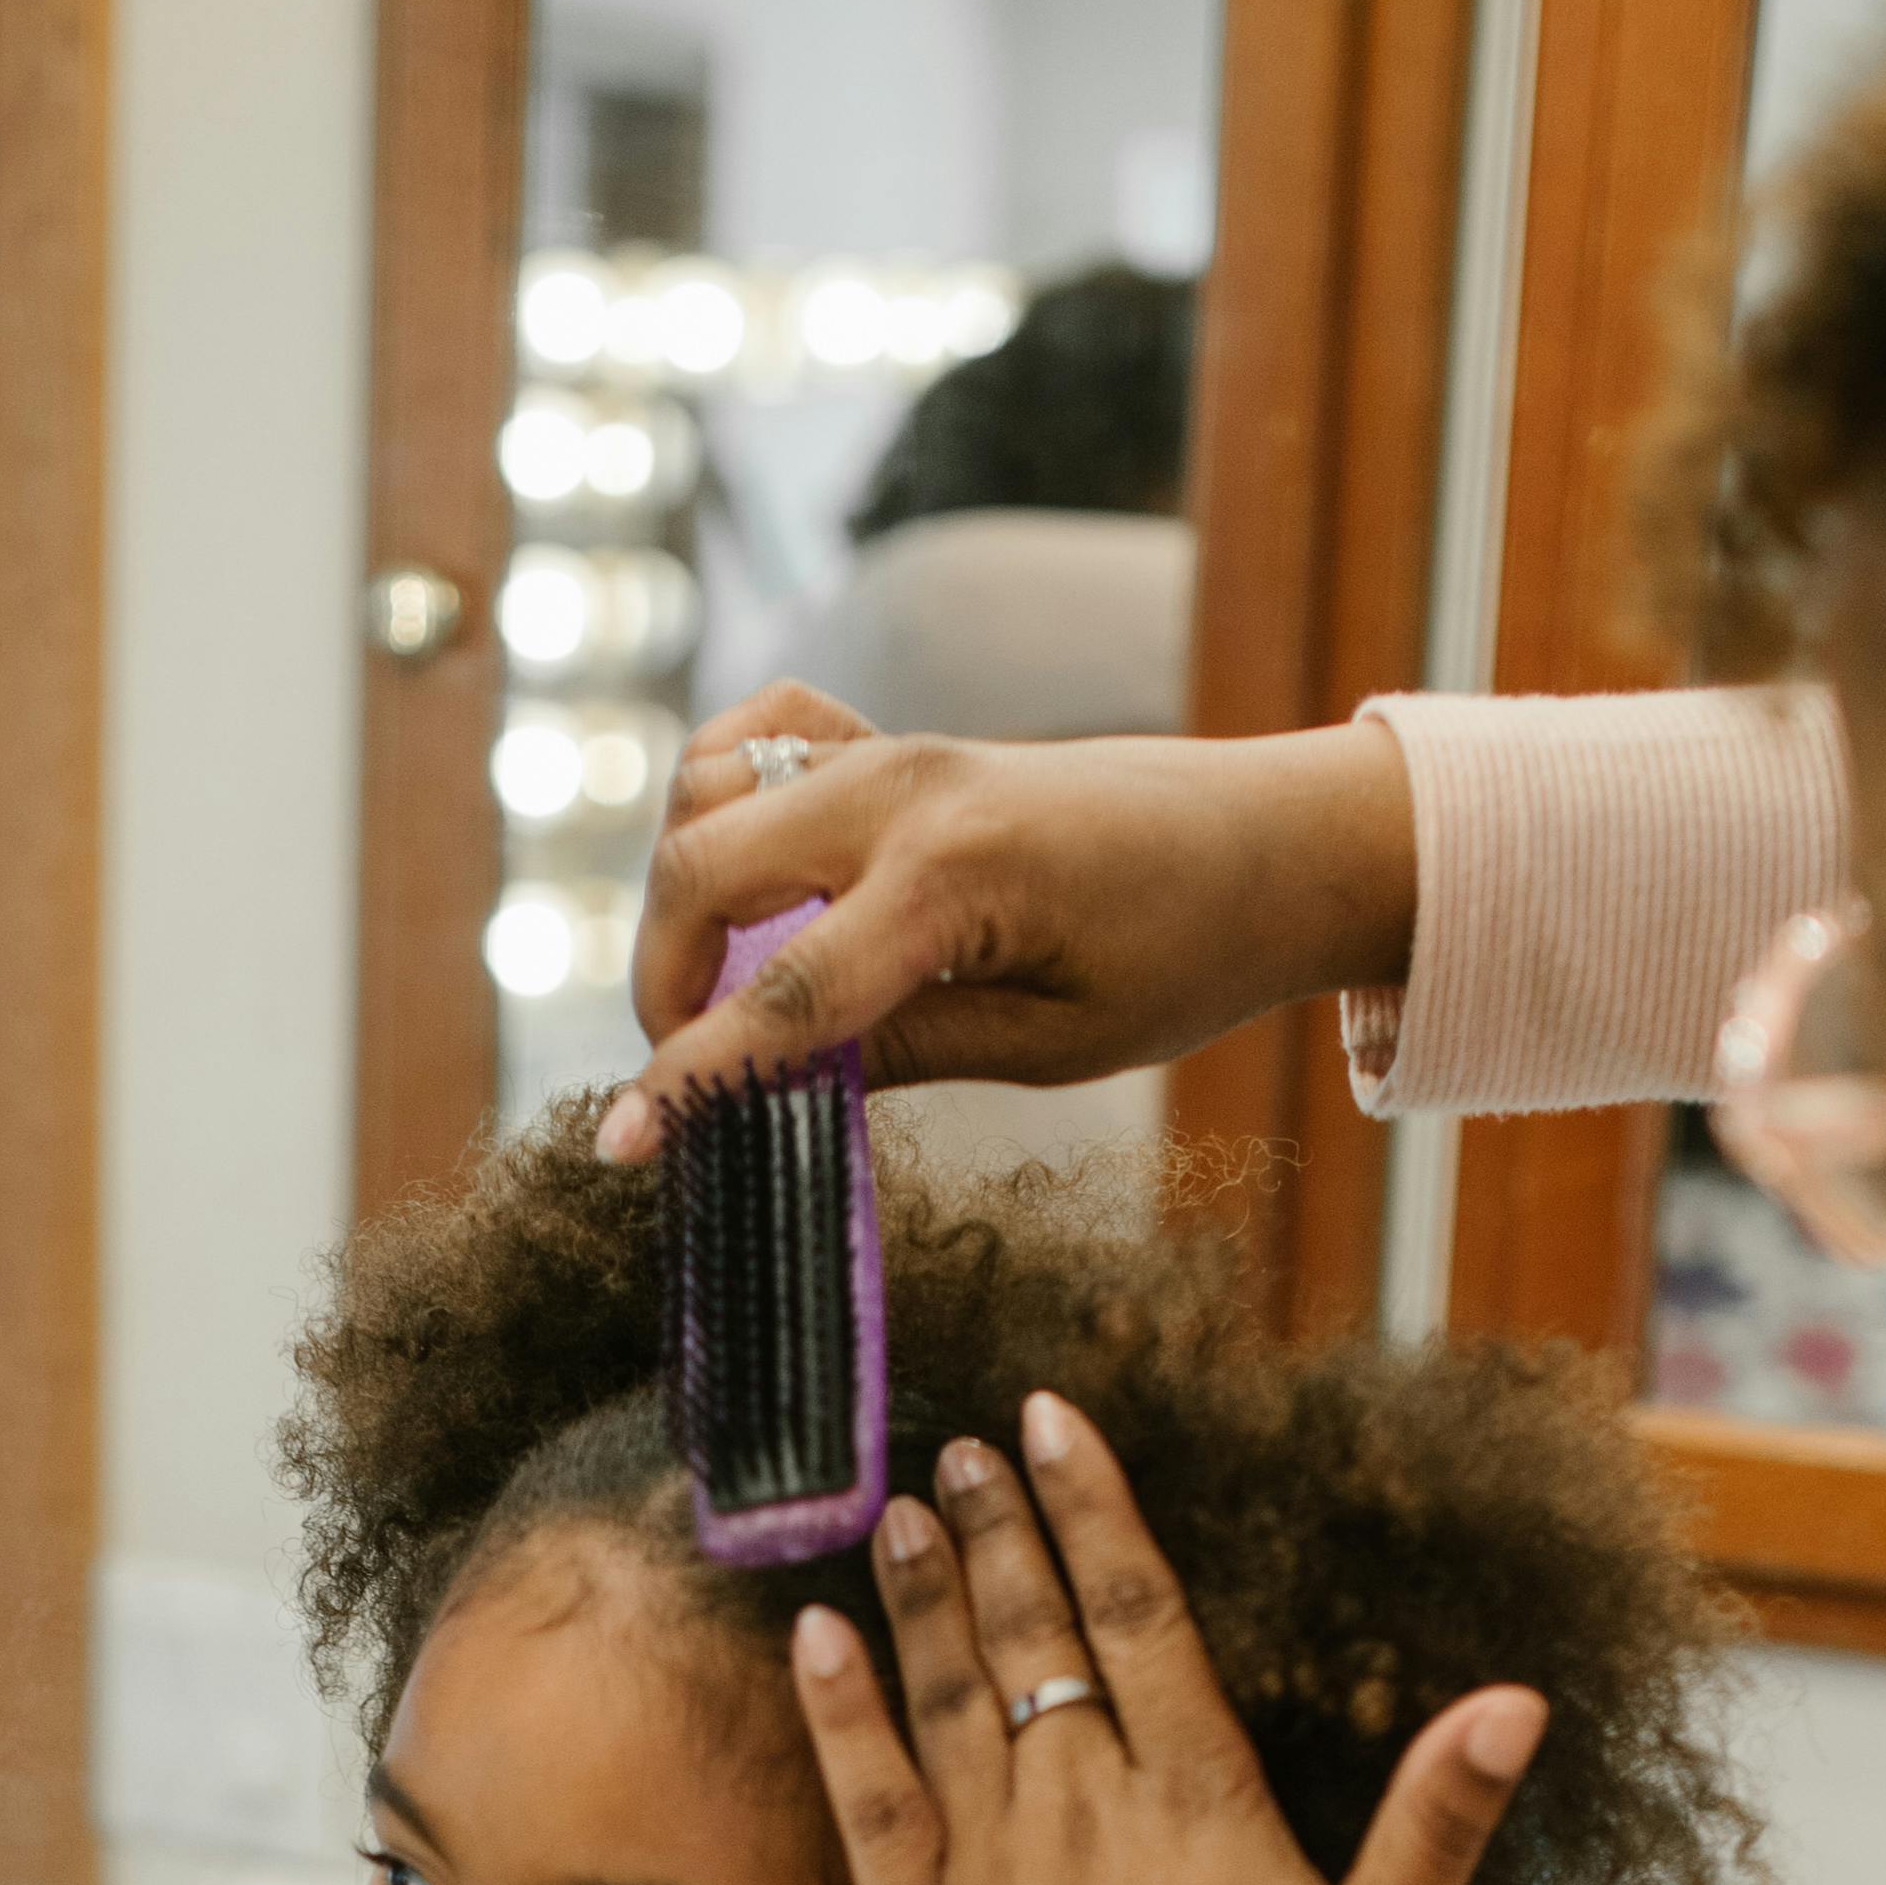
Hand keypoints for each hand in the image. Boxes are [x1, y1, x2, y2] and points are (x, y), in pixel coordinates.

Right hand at [602, 703, 1416, 1159]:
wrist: (1266, 840)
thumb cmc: (1184, 951)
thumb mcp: (1054, 1044)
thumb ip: (903, 1051)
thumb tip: (773, 1083)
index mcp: (955, 876)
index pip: (783, 994)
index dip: (691, 1080)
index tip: (618, 1148)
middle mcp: (903, 790)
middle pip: (700, 870)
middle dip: (664, 983)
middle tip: (695, 1071)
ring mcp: (890, 748)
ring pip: (706, 797)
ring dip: (684, 897)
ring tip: (726, 988)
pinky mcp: (893, 737)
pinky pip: (756, 737)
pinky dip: (719, 799)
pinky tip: (746, 876)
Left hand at [787, 1392, 1543, 1884]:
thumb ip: (1436, 1822)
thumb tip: (1516, 1700)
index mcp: (1206, 1807)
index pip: (1139, 1613)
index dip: (1092, 1505)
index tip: (1050, 1418)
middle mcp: (1091, 1820)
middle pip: (1032, 1638)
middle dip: (994, 1529)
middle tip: (954, 1444)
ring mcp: (997, 1882)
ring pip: (946, 1702)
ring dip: (919, 1595)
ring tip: (892, 1507)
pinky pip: (867, 1808)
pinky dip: (839, 1717)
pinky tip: (814, 1640)